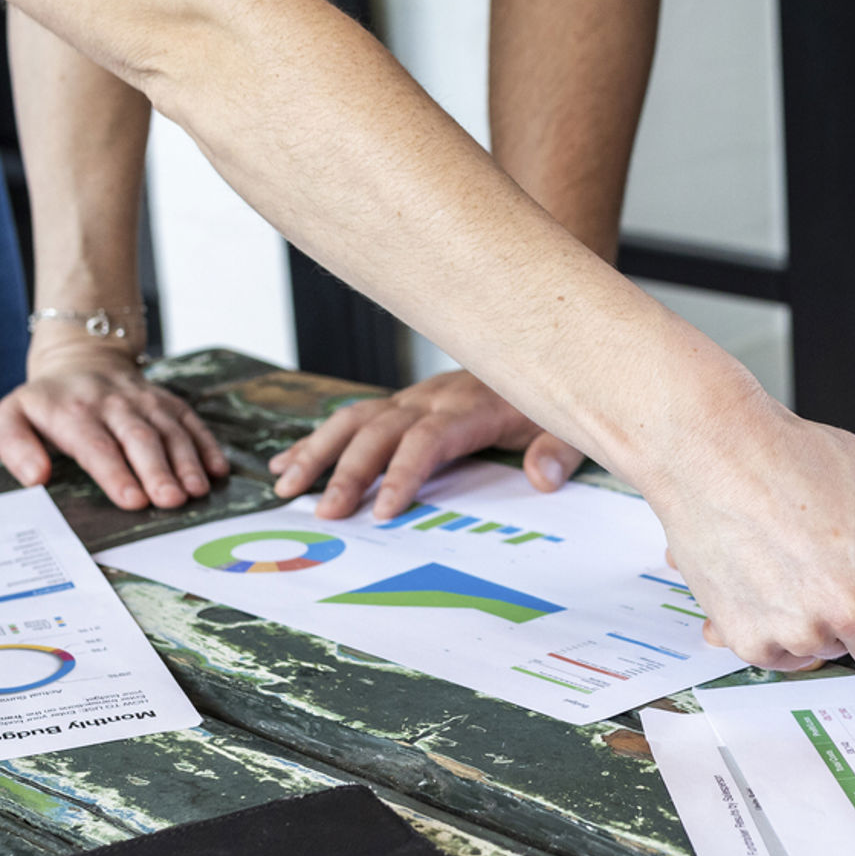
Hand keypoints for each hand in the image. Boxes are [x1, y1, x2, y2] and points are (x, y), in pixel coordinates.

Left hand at [0, 339, 228, 511]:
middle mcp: (112, 404)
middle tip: (172, 500)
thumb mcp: (11, 416)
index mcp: (73, 413)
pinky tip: (217, 469)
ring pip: (169, 430)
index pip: (96, 446)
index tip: (132, 500)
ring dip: (186, 461)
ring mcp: (144, 400)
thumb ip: (15, 446)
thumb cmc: (46, 402)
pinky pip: (190, 421)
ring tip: (197, 491)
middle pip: (139, 439)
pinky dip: (206, 444)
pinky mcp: (167, 401)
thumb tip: (36, 476)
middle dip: (157, 470)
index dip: (116, 474)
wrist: (80, 357)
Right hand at [268, 368, 586, 520]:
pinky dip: (317, 441)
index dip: (403, 473)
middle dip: (349, 471)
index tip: (383, 511)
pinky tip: (286, 464)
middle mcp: (433, 398)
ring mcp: (413, 399)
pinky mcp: (403, 403)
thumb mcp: (568, 425)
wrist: (542, 342)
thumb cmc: (550, 395)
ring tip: (286, 486)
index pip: (427, 439)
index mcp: (471, 408)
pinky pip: (353, 418)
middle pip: (380, 431)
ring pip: (354, 419)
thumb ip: (558, 451)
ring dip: (318, 451)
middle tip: (326, 512)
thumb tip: (542, 477)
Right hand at [645, 403, 854, 810]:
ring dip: (826, 617)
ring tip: (799, 554)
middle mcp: (849, 617)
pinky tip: (768, 569)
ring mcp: (796, 634)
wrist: (714, 451)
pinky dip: (782, 619)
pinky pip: (785, 649)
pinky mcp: (749, 641)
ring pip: (830, 652)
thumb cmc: (810, 457)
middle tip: (851, 564)